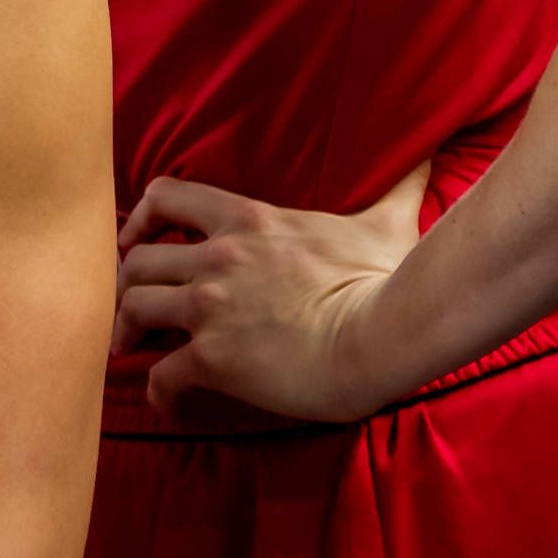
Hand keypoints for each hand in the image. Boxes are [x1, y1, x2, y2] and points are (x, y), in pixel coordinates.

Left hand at [114, 160, 431, 422]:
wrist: (387, 334)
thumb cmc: (388, 280)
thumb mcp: (386, 222)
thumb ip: (396, 188)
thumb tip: (432, 154)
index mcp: (246, 220)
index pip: (164, 196)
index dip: (139, 218)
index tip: (136, 238)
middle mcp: (217, 258)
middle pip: (136, 260)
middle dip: (124, 282)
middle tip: (131, 304)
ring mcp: (209, 307)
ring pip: (133, 307)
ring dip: (125, 330)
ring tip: (130, 349)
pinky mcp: (213, 357)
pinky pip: (161, 375)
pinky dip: (156, 390)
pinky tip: (165, 402)